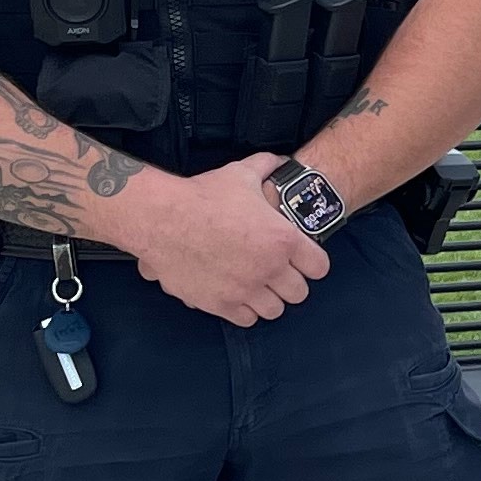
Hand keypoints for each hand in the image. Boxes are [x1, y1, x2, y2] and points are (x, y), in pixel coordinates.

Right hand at [117, 152, 330, 324]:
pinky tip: (238, 295)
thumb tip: (280, 161)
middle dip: (291, 282)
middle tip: (278, 273)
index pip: (319, 267)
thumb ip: (267, 167)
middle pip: (299, 293)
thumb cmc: (203, 195)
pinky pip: (247, 319)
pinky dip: (245, 310)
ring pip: (275, 310)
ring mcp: (245, 289)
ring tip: (258, 286)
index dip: (312, 263)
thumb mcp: (241, 174)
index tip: (303, 260)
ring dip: (269, 299)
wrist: (161, 217)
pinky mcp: (220, 304)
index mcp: (283, 239)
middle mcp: (269, 268)